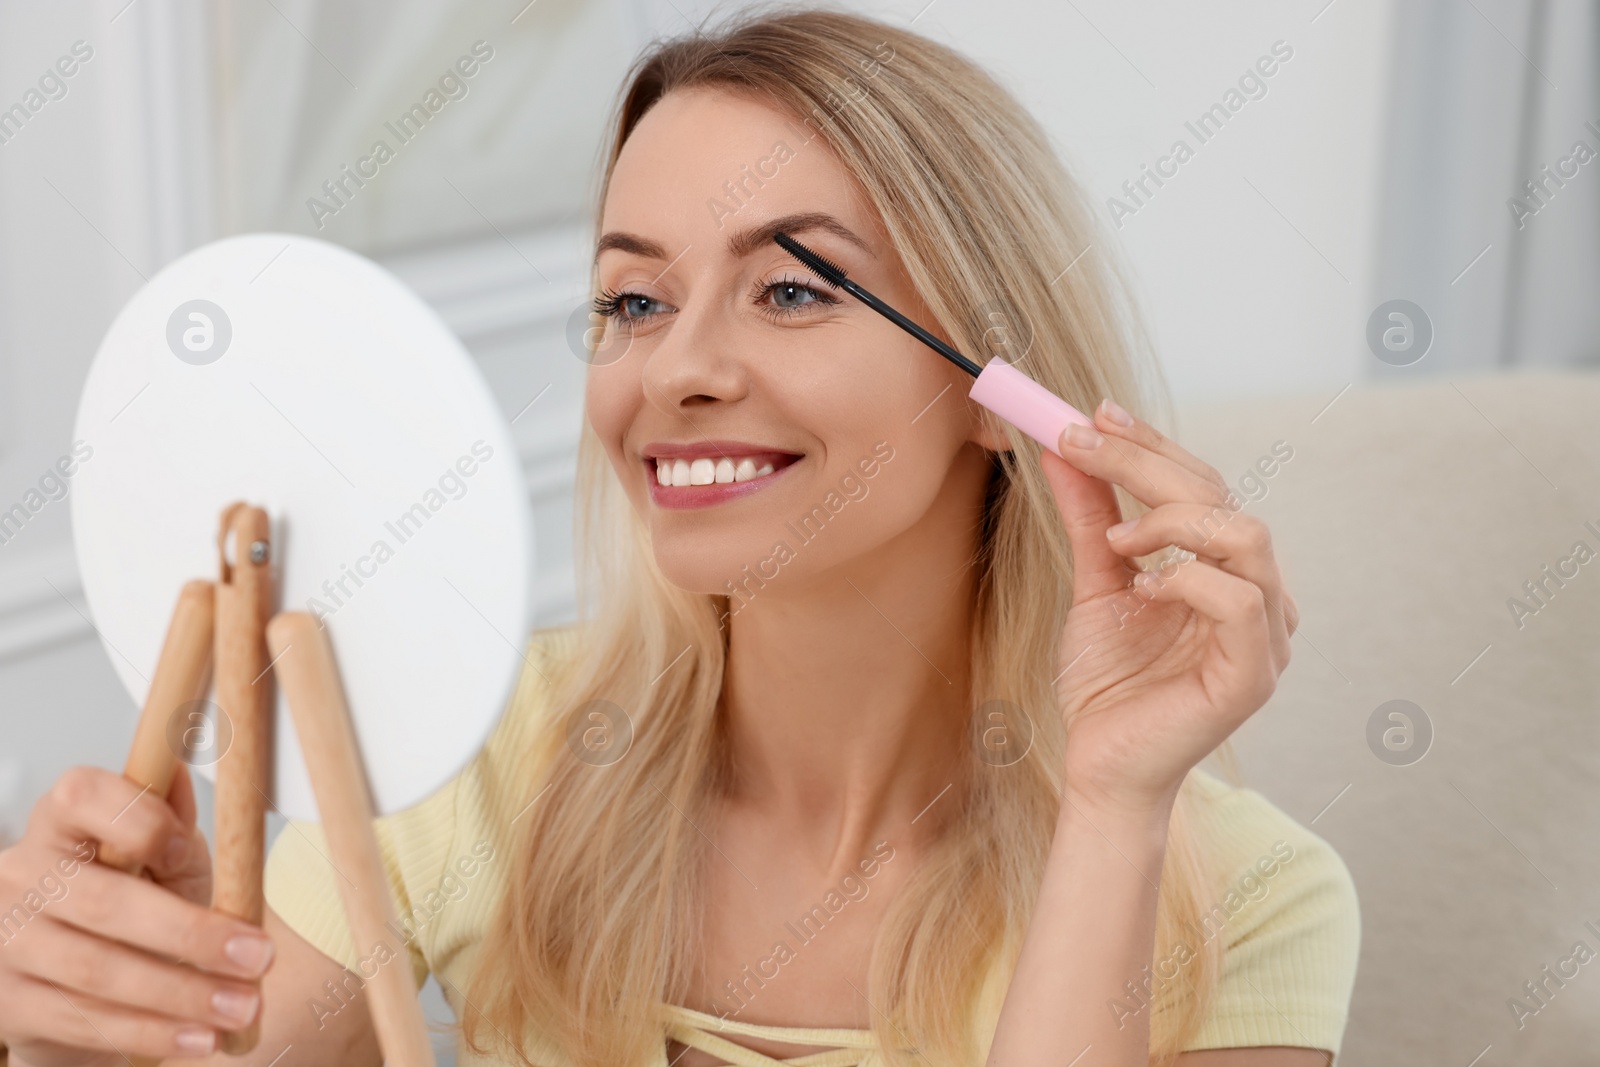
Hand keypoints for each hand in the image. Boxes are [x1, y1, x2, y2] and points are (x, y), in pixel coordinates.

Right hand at [0, 763, 274, 1064]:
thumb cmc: (127, 900)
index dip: (139, 820)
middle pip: (104, 900)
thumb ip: (173, 825)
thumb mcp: (156, 858)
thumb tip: (186, 766)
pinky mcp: (9, 1002)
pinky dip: (150, 1031)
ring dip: (181, 993)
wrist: (67, 978)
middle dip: (191, 933)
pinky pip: (85, 1020)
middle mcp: (22, 874)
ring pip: (98, 970)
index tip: (191, 848)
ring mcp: (8, 941)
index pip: (82, 796)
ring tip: (241, 1005)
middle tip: (257, 956)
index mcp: (60, 821)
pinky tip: (198, 1036)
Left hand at [1042, 399, 1297, 818]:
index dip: (1151, 445)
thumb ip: (1090, 519)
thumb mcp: (1093, 584)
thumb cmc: (1107, 684)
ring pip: (1246, 536)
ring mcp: (1266, 636)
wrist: (1100, 765)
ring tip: (1118, 543)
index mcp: (1227, 571)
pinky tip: (1144, 588)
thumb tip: (1062, 448)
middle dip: (1146, 462)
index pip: (1204, 486)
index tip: (1093, 414)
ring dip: (1173, 521)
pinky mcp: (1253, 675)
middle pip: (1222, 498)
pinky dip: (1189, 580)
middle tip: (1081, 441)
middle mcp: (1259, 594)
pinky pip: (1241, 602)